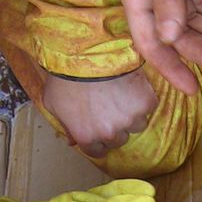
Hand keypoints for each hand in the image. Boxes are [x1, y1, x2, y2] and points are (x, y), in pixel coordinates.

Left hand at [42, 68, 156, 157]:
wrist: (86, 51)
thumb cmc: (65, 75)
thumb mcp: (53, 104)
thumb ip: (64, 126)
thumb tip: (73, 140)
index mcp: (87, 138)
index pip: (98, 151)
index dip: (99, 139)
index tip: (99, 126)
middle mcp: (109, 134)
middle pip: (119, 139)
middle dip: (115, 126)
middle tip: (110, 106)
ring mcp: (130, 119)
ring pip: (137, 124)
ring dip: (132, 113)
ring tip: (122, 94)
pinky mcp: (146, 102)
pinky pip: (148, 106)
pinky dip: (143, 97)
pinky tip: (132, 85)